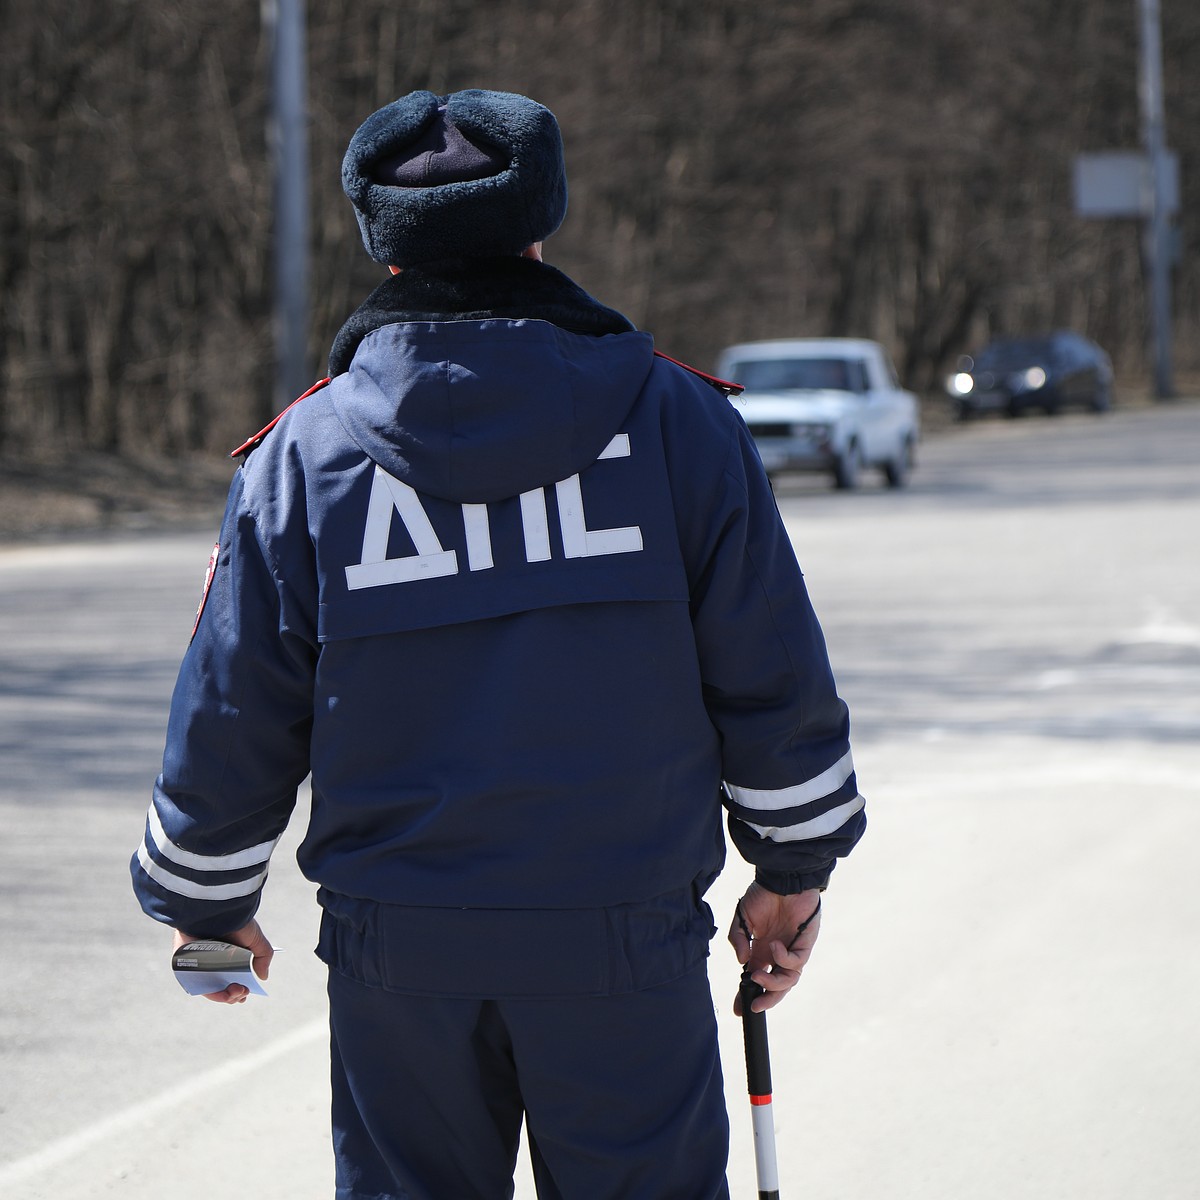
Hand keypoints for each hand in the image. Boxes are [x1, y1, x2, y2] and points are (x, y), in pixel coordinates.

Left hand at [172, 919, 272, 1004]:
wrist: (215, 912)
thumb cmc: (236, 922)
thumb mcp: (255, 939)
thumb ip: (263, 957)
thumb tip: (263, 977)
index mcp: (227, 953)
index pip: (232, 976)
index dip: (240, 988)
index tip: (247, 991)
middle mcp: (212, 959)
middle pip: (221, 985)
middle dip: (235, 994)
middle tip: (243, 991)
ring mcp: (198, 963)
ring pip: (209, 987)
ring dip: (224, 996)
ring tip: (237, 992)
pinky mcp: (185, 964)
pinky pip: (195, 984)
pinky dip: (210, 991)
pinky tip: (223, 992)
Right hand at [728, 882, 821, 1014]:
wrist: (782, 878)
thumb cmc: (764, 894)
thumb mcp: (742, 917)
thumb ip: (737, 939)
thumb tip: (742, 962)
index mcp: (762, 950)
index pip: (756, 977)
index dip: (747, 994)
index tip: (738, 1008)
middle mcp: (778, 954)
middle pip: (776, 986)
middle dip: (767, 999)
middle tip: (754, 1005)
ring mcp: (792, 950)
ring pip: (788, 980)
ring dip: (773, 984)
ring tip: (758, 977)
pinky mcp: (805, 944)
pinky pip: (797, 962)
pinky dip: (783, 959)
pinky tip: (773, 946)